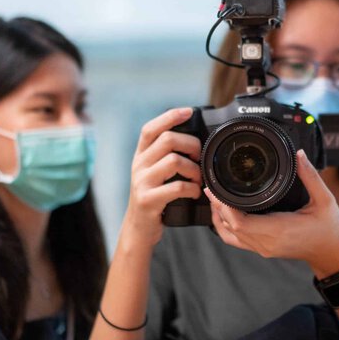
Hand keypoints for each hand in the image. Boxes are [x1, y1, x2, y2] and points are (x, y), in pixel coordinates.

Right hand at [123, 108, 201, 247]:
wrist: (138, 228)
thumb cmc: (153, 198)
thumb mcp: (153, 173)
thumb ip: (164, 156)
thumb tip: (192, 141)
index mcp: (141, 156)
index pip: (151, 128)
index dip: (169, 117)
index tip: (189, 112)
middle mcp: (139, 165)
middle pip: (167, 140)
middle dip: (191, 144)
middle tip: (200, 157)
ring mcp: (142, 182)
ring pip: (174, 161)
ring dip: (194, 169)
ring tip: (198, 178)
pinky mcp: (148, 199)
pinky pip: (175, 187)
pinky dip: (191, 188)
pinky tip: (194, 192)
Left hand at [205, 149, 338, 277]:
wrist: (330, 252)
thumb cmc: (328, 228)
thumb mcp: (324, 200)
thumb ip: (311, 176)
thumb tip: (299, 155)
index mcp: (279, 229)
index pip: (240, 222)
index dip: (224, 207)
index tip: (217, 190)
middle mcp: (267, 242)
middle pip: (230, 227)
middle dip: (218, 206)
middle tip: (211, 187)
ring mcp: (263, 248)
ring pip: (229, 235)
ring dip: (218, 217)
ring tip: (214, 197)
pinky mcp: (262, 249)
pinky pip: (236, 240)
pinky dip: (225, 227)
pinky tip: (223, 213)